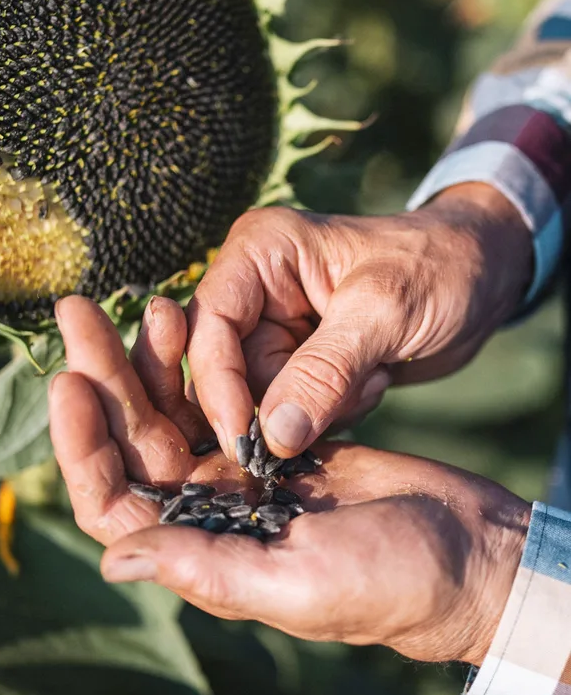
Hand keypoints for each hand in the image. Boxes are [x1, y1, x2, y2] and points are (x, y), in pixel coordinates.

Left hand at [49, 295, 529, 666]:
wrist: (465, 550)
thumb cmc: (391, 581)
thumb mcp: (299, 581)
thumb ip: (207, 568)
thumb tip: (111, 560)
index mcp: (201, 552)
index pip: (112, 502)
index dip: (81, 446)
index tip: (70, 382)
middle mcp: (209, 513)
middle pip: (133, 443)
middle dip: (104, 378)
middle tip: (79, 312)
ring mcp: (240, 476)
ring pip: (172, 412)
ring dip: (147, 361)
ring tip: (143, 302)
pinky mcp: (274, 442)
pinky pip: (219, 395)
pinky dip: (200, 361)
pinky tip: (191, 317)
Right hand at [186, 183, 532, 459]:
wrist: (485, 277)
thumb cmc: (440, 268)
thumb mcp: (385, 312)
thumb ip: (325, 372)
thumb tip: (272, 436)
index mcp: (259, 252)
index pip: (209, 328)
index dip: (218, 387)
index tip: (245, 442)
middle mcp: (255, 290)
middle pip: (230, 373)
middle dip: (285, 402)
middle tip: (351, 390)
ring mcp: (277, 330)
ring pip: (263, 402)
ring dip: (321, 408)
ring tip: (373, 373)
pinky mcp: (300, 365)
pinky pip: (293, 414)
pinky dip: (335, 413)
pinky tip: (374, 380)